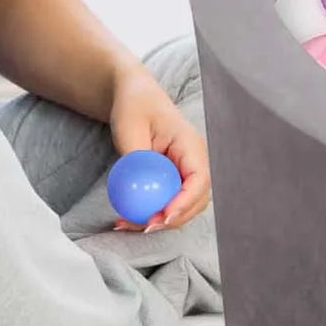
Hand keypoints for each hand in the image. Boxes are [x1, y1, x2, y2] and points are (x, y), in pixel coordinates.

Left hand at [108, 65, 210, 231]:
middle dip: (173, 219)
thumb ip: (137, 157)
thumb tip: (139, 187)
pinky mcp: (173, 179)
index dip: (185, 202)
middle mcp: (194, 160)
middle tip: (143, 227)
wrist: (135, 98)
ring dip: (160, 221)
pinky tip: (125, 219)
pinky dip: (151, 214)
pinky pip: (168, 202)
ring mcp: (185, 171)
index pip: (199, 179)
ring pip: (183, 206)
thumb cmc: (134, 107)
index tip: (162, 217)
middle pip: (196, 200)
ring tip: (126, 224)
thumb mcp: (131, 128)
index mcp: (190, 144)